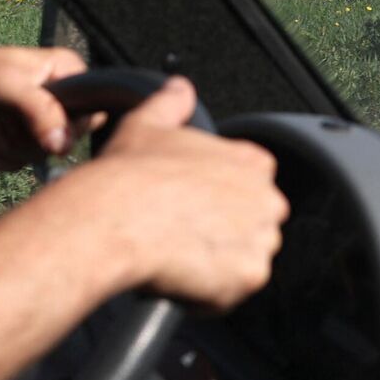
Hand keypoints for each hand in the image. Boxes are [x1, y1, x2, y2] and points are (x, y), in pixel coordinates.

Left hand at [0, 46, 89, 171]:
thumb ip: (40, 110)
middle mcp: (57, 97)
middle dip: (21, 134)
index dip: (63, 125)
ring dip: (2, 143)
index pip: (91, 112)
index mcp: (65, 71)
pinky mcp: (19, 141)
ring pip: (36, 156)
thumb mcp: (7, 85)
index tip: (31, 117)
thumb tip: (63, 144)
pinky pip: (16, 165)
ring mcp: (37, 122)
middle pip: (62, 142)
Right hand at [57, 76, 288, 311]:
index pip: (253, 181)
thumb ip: (171, 103)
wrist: (113, 219)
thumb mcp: (148, 123)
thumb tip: (179, 87)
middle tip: (182, 230)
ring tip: (176, 253)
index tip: (194, 203)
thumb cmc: (129, 174)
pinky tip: (178, 274)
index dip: (219, 195)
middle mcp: (266, 200)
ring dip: (216, 262)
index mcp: (251, 161)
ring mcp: (261, 241)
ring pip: (243, 259)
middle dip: (224, 231)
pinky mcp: (248, 278)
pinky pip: (232, 292)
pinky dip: (208, 292)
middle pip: (253, 223)